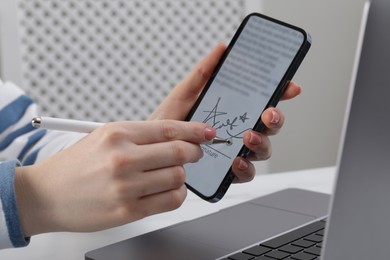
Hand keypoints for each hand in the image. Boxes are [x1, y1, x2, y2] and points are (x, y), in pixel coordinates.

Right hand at [14, 120, 215, 235]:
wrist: (44, 195)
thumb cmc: (75, 165)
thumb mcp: (104, 137)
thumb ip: (141, 136)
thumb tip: (178, 137)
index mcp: (118, 134)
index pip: (170, 129)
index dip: (195, 130)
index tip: (207, 133)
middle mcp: (123, 158)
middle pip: (180, 152)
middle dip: (194, 153)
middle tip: (193, 154)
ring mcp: (126, 186)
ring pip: (178, 177)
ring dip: (181, 176)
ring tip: (171, 174)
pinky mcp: (128, 210)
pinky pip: (170, 201)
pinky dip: (176, 195)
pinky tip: (167, 190)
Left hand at [150, 43, 301, 182]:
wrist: (152, 150)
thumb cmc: (169, 120)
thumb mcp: (184, 94)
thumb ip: (203, 73)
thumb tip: (222, 49)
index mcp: (234, 109)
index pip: (264, 100)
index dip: (281, 92)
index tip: (290, 87)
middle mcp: (239, 129)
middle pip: (270, 125)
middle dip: (276, 119)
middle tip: (267, 114)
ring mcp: (236, 151)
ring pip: (263, 149)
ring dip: (262, 143)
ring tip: (247, 137)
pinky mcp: (228, 172)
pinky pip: (246, 173)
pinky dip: (246, 169)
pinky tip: (236, 162)